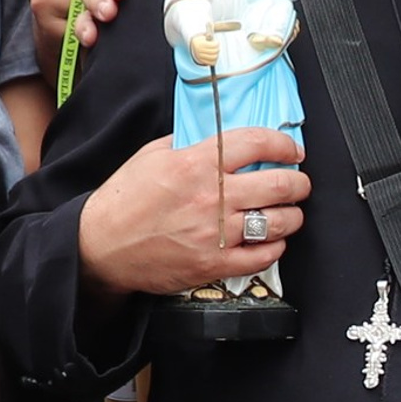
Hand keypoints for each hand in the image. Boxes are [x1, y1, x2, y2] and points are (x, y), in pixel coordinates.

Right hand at [77, 129, 309, 297]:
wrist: (101, 246)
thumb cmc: (124, 201)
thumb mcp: (153, 156)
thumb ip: (190, 144)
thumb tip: (221, 138)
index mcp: (197, 164)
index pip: (258, 144)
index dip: (284, 145)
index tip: (292, 150)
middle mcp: (212, 197)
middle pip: (280, 185)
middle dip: (299, 182)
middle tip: (299, 183)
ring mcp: (217, 233)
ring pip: (280, 222)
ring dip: (293, 215)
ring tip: (289, 212)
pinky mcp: (215, 264)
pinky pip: (264, 256)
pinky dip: (276, 247)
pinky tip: (272, 240)